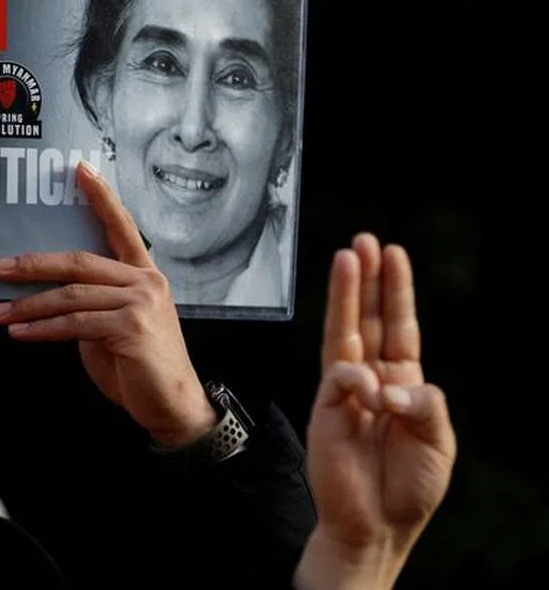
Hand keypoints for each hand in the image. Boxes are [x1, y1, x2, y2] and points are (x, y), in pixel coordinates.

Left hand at [0, 161, 216, 448]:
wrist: (171, 403)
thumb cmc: (139, 364)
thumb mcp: (115, 323)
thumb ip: (92, 302)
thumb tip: (48, 295)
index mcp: (144, 273)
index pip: (120, 226)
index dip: (101, 196)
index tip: (80, 170)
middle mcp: (145, 281)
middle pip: (79, 261)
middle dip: (34, 264)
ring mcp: (140, 303)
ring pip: (71, 295)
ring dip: (28, 305)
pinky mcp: (130, 327)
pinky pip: (73, 323)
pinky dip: (41, 328)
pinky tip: (20, 332)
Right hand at [295, 235, 455, 589]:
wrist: (375, 524)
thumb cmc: (408, 487)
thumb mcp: (438, 442)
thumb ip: (425, 404)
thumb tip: (389, 383)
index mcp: (403, 382)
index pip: (398, 326)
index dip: (395, 291)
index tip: (394, 254)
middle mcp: (373, 378)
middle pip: (366, 318)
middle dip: (366, 279)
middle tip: (364, 241)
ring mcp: (346, 390)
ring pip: (343, 331)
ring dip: (346, 294)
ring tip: (348, 258)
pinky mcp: (326, 407)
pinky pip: (340, 377)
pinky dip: (356, 379)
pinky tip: (369, 391)